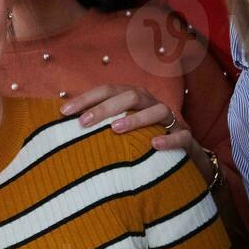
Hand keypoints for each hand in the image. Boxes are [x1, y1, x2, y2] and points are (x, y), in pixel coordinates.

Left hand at [61, 85, 212, 181]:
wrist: (184, 157)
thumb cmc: (143, 141)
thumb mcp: (121, 131)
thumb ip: (99, 126)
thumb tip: (62, 129)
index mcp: (133, 99)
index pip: (108, 91)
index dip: (85, 99)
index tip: (63, 111)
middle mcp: (151, 104)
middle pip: (130, 96)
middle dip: (105, 107)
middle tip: (83, 122)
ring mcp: (171, 120)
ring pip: (157, 110)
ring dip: (136, 118)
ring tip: (115, 129)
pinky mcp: (186, 138)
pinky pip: (181, 136)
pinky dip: (168, 139)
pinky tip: (154, 145)